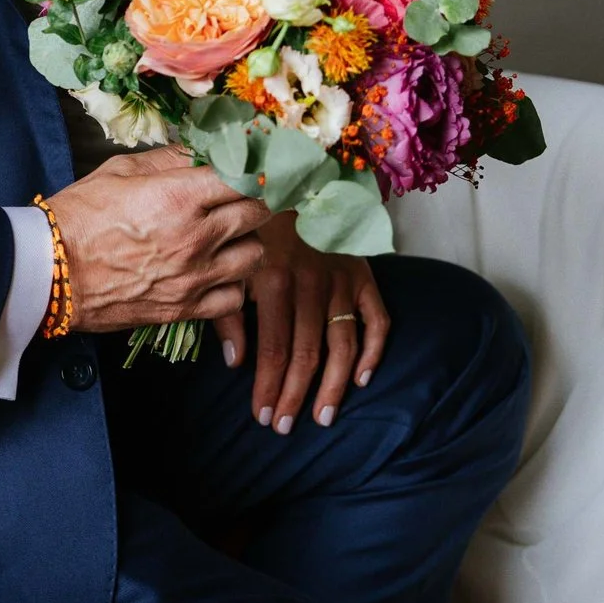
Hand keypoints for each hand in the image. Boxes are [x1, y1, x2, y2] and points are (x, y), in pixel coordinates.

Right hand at [45, 150, 267, 336]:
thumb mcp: (121, 170)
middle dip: (255, 200)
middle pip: (258, 213)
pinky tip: (217, 272)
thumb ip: (169, 160)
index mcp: (180, 197)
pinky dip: (233, 284)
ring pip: (255, 256)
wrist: (51, 271)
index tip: (253, 164)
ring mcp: (195, 276)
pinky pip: (236, 298)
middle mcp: (196, 237)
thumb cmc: (80, 214)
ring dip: (247, 242)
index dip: (253, 167)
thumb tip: (202, 152)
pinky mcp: (186, 309)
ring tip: (230, 236)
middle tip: (243, 196)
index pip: (244, 176)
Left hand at [225, 211, 390, 431]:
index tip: (262, 417)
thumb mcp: (230, 259)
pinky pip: (376, 320)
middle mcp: (312, 284)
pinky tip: (361, 378)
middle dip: (295, 396)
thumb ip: (227, 310)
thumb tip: (235, 362)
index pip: (273, 350)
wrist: (297, 175)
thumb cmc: (253, 222)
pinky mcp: (364, 275)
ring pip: (342, 346)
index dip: (268, 388)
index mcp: (274, 281)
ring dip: (334, 386)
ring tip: (323, 416)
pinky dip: (373, 352)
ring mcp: (342, 281)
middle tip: (285, 427)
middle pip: (307, 355)